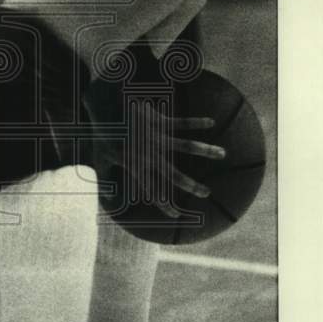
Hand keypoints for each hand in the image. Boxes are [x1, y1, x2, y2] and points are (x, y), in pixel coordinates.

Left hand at [84, 85, 225, 219]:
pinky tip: (211, 122)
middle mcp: (150, 154)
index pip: (151, 190)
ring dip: (206, 150)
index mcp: (136, 165)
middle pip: (174, 174)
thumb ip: (105, 178)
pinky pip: (182, 122)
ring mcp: (157, 137)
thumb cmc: (103, 132)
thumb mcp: (100, 157)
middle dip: (192, 186)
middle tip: (206, 193)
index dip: (164, 205)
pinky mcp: (159, 121)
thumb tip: (106, 198)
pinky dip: (197, 122)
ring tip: (222, 154)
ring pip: (186, 146)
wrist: (104, 105)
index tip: (177, 216)